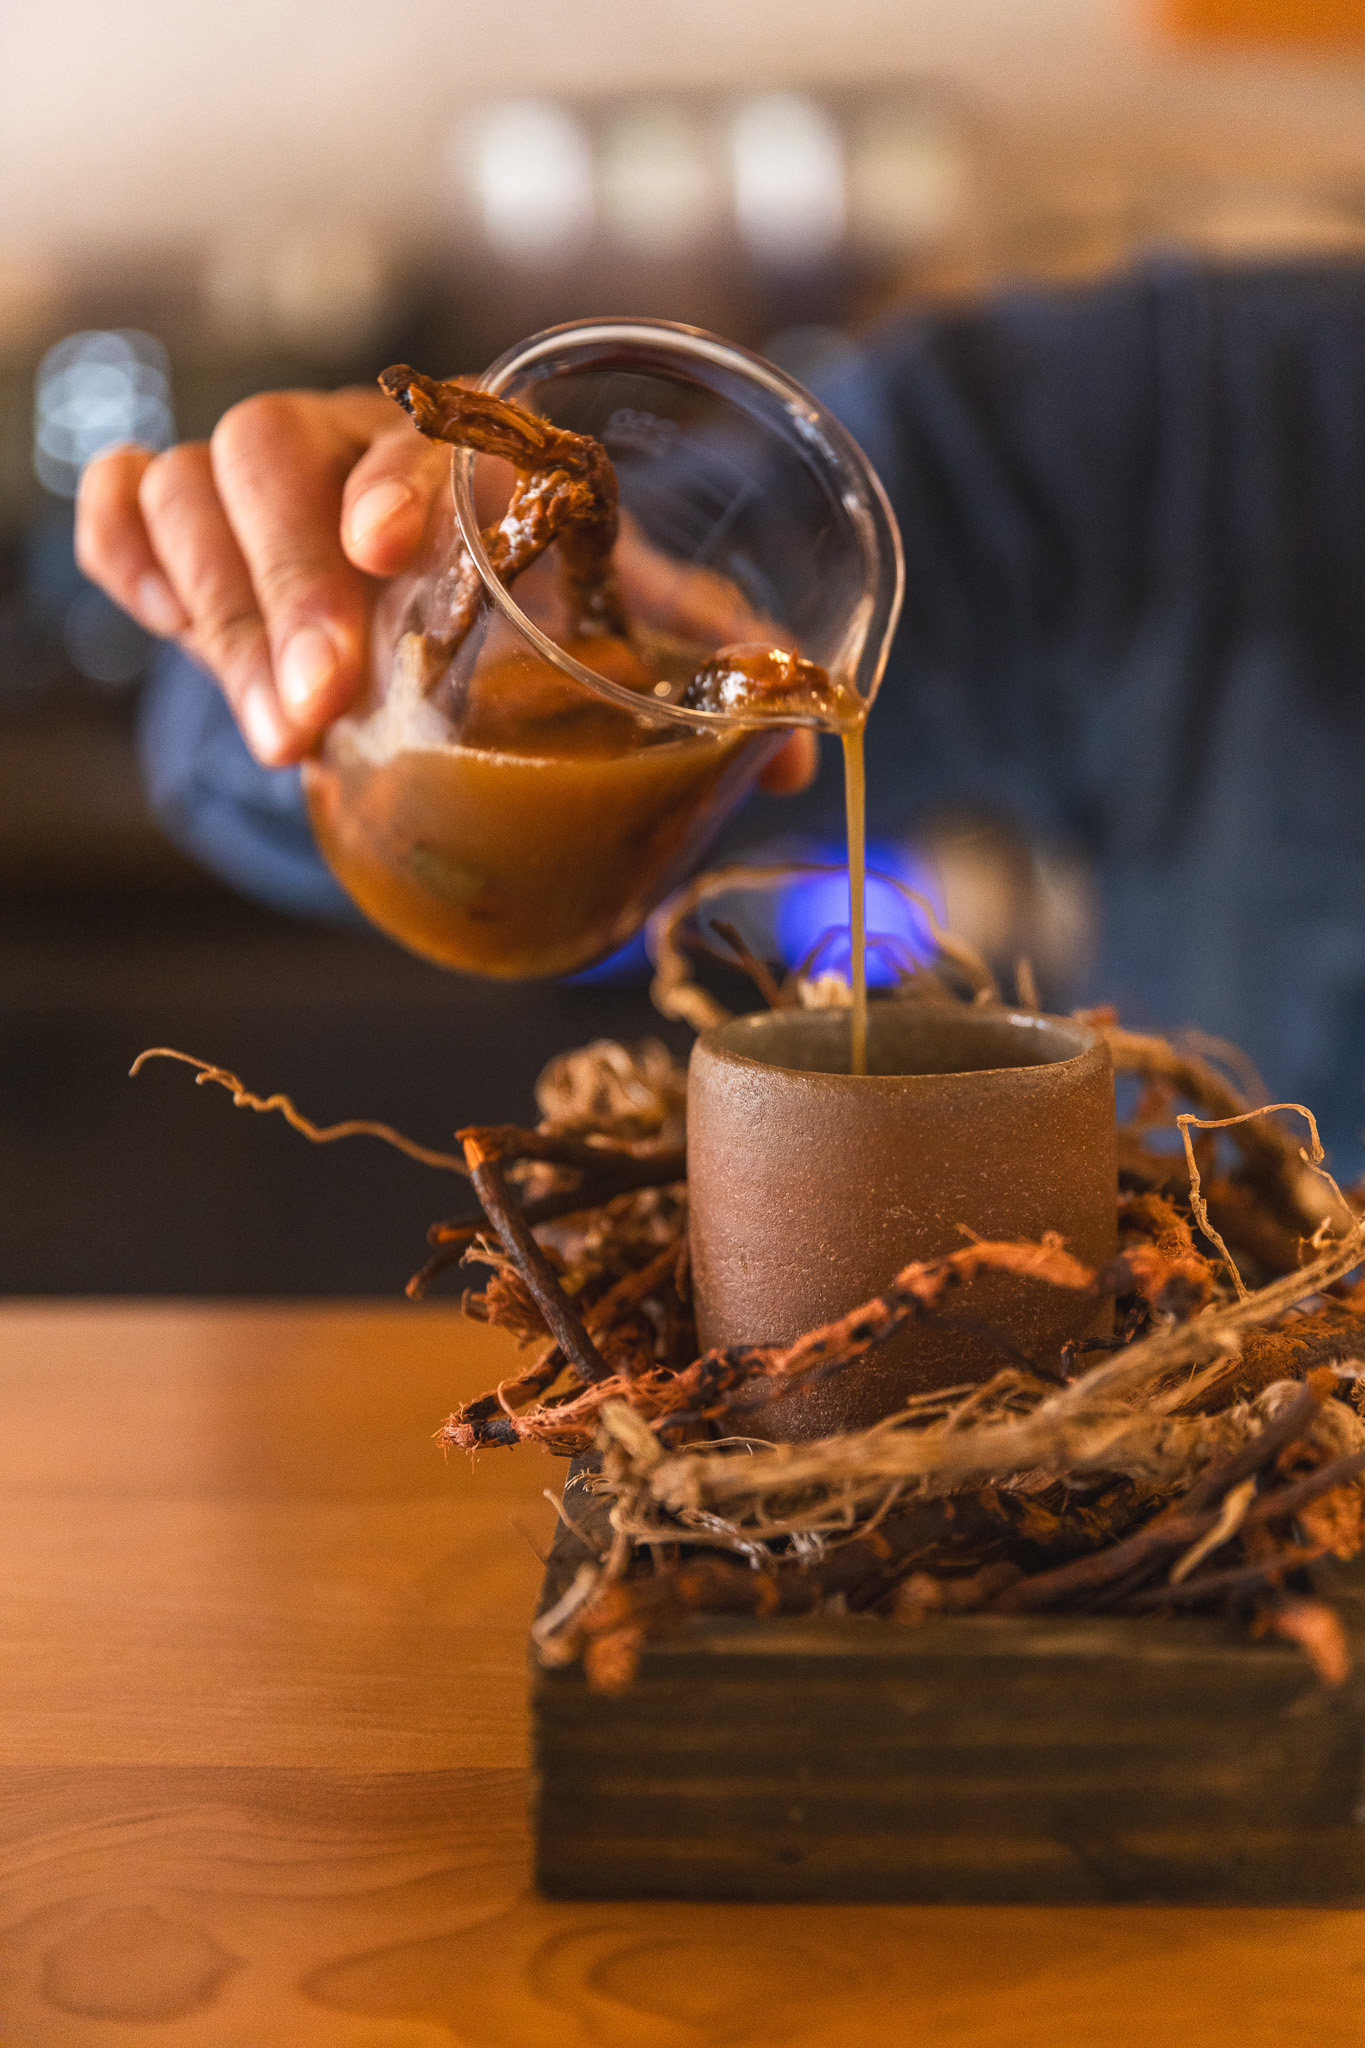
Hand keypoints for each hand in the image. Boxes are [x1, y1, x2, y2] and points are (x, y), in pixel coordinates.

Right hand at [75, 385, 817, 791]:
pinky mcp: (186, 528)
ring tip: (279, 735)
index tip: (386, 549)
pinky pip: (124, 511)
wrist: (417, 587)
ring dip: (223, 610)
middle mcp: (350, 447)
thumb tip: (797, 749)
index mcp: (464, 452)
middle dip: (289, 581)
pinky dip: (127, 556)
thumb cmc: (525, 594)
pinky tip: (163, 621)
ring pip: (191, 485)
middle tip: (319, 711)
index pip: (422, 435)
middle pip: (275, 451)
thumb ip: (693, 664)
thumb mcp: (611, 618)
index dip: (399, 478)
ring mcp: (260, 483)